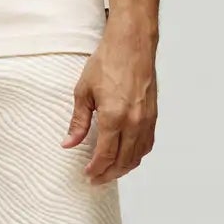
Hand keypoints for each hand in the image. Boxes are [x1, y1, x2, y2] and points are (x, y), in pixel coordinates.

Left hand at [61, 28, 158, 184]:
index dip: (96, 169)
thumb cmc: (108, 62)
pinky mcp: (154, 115)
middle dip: (108, 174)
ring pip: (137, 156)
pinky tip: (127, 155)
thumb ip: (78, 122)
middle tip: (96, 179)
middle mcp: (134, 122)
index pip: (105, 155)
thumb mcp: (83, 92)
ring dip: (123, 167)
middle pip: (123, 161)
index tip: (87, 174)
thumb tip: (69, 143)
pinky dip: (137, 155)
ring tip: (110, 171)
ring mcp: (147, 120)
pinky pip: (147, 144)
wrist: (132, 44)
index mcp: (114, 117)